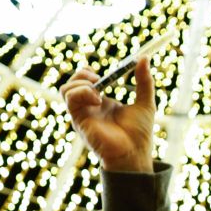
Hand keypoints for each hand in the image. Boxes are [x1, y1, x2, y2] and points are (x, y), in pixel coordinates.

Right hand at [63, 57, 155, 171]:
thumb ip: (144, 81)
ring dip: (80, 83)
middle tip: (99, 79)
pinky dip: (82, 92)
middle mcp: (88, 108)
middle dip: (82, 74)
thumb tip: (143, 58)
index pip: (84, 80)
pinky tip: (97, 99)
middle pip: (71, 82)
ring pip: (65, 89)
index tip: (106, 73)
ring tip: (97, 89)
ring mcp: (81, 114)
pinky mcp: (78, 120)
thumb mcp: (145, 102)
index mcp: (100, 102)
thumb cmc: (139, 134)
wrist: (135, 153)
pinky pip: (70, 99)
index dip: (89, 72)